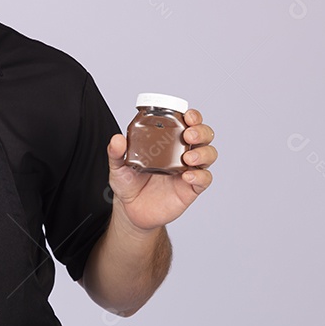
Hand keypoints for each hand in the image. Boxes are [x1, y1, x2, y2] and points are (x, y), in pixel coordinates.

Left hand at [106, 108, 216, 232]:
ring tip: (187, 157)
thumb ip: (116, 153)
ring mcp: (188, 170)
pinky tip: (187, 176)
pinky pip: (204, 179)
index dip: (193, 117)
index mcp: (167, 142)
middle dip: (201, 131)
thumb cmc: (128, 183)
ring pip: (208, 154)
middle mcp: (181, 153)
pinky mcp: (190, 188)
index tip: (188, 116)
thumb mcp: (118, 166)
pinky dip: (200, 176)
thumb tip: (117, 139)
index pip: (187, 123)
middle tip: (188, 135)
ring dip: (203, 152)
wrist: (131, 210)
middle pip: (204, 136)